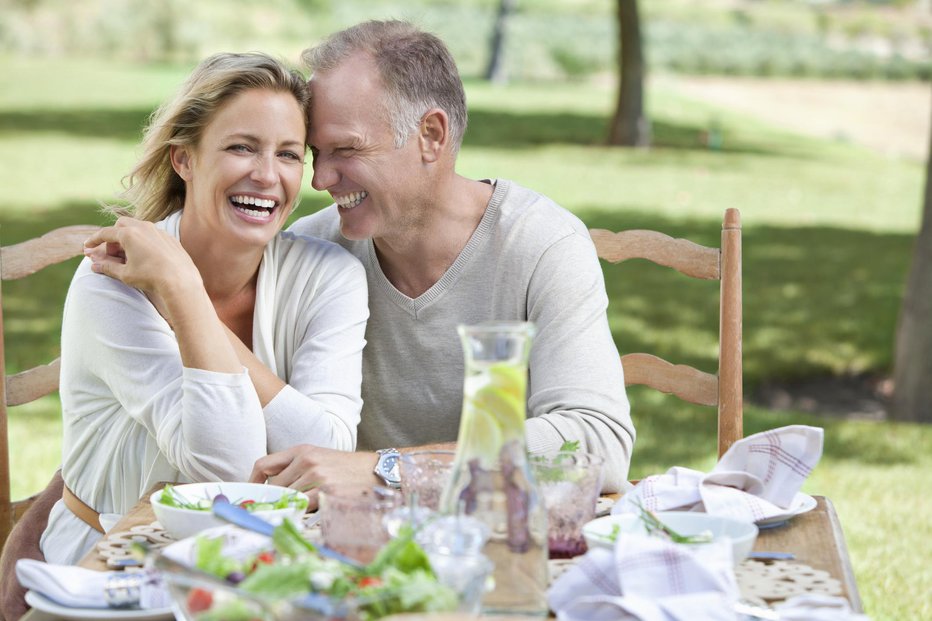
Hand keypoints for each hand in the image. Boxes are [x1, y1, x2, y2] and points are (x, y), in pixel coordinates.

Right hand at [83, 217, 202, 308]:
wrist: (180, 282)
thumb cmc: (151, 277)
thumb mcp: (125, 274)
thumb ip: (107, 266)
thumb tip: (93, 264)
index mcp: (130, 234)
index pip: (106, 233)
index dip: (94, 240)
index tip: (86, 247)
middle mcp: (144, 227)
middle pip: (121, 225)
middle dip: (113, 238)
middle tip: (112, 255)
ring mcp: (159, 231)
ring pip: (138, 228)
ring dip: (128, 239)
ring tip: (128, 258)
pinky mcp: (170, 238)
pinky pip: (152, 235)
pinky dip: (143, 242)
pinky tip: (144, 257)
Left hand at [250, 445, 379, 509]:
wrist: (377, 470)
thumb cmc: (347, 467)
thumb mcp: (319, 457)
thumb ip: (295, 467)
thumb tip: (271, 487)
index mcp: (302, 450)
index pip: (264, 465)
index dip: (253, 482)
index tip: (252, 494)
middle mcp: (306, 461)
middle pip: (275, 486)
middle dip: (278, 498)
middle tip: (283, 506)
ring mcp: (316, 476)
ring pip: (288, 498)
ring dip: (293, 506)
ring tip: (307, 505)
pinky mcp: (326, 492)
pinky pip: (303, 507)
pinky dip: (304, 512)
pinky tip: (313, 510)